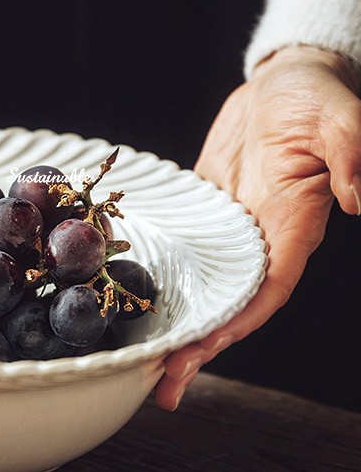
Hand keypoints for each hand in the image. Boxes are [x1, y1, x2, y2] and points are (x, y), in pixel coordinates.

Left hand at [154, 45, 360, 409]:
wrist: (282, 84)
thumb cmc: (314, 97)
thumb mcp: (337, 115)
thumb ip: (351, 151)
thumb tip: (360, 195)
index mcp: (293, 226)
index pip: (265, 289)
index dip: (237, 325)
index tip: (204, 353)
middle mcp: (260, 238)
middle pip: (229, 304)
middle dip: (199, 346)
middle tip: (161, 387)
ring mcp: (229, 230)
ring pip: (202, 288)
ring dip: (177, 324)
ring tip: (143, 362)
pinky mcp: (205, 213)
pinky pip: (182, 254)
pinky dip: (162, 281)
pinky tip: (132, 300)